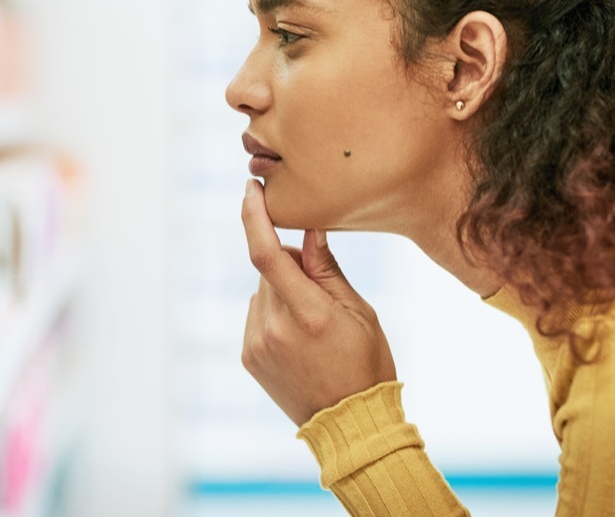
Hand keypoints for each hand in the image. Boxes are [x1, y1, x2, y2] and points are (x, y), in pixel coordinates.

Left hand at [240, 179, 396, 425]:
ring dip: (284, 291)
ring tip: (315, 326)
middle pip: (272, 269)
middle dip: (294, 264)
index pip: (268, 254)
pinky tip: (300, 339)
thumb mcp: (360, 312)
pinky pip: (258, 314)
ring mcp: (256, 343)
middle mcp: (273, 328)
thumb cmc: (366, 364)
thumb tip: (308, 228)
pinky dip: (275, 313)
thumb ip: (327, 269)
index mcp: (307, 314)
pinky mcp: (248, 355)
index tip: (250, 189)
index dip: (254, 216)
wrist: (349, 425)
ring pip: (264, 291)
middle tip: (325, 291)